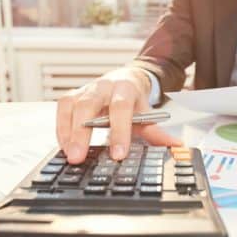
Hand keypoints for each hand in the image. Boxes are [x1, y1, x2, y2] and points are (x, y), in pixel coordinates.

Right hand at [56, 67, 181, 163]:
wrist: (126, 79)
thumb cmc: (134, 100)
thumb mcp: (147, 114)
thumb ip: (157, 132)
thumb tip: (175, 146)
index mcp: (125, 88)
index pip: (121, 108)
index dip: (119, 131)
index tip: (118, 154)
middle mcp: (102, 86)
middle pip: (88, 106)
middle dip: (82, 132)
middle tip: (78, 157)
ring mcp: (85, 89)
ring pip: (71, 106)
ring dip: (67, 132)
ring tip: (69, 155)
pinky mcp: (72, 96)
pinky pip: (62, 110)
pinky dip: (61, 129)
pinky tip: (64, 147)